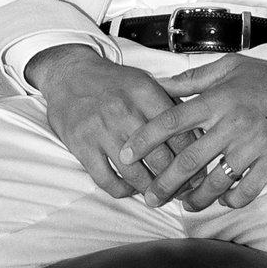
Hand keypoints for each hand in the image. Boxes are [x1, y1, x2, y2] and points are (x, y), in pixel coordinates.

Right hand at [20, 45, 186, 198]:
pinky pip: (106, 179)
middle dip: (174, 181)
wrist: (68, 73)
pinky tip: (129, 189)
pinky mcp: (82, 146)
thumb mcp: (144, 82)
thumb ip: (169, 105)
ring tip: (157, 194)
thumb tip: (196, 133)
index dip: (191, 159)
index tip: (197, 173)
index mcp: (145, 94)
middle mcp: (125, 112)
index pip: (178, 134)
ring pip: (135, 174)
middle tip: (181, 190)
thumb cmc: (112, 81)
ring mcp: (102, 131)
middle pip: (160, 159)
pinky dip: (122, 190)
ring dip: (150, 189)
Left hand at [138, 52, 266, 210]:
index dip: (144, 139)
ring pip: (217, 181)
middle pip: (189, 160)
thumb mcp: (227, 67)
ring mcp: (254, 143)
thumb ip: (191, 79)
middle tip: (150, 198)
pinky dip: (233, 199)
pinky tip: (224, 201)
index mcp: (216, 99)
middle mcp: (232, 122)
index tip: (125, 155)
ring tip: (185, 206)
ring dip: (197, 198)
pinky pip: (248, 188)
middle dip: (164, 183)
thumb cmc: (266, 75)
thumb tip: (158, 85)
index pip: (170, 121)